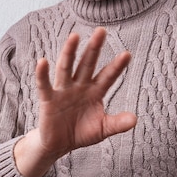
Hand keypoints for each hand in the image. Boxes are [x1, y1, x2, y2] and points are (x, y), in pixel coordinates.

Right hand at [14, 27, 136, 176]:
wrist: (59, 145)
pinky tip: (43, 62)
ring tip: (74, 36)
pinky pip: (44, 85)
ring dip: (69, 52)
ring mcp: (63, 90)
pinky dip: (42, 74)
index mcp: (95, 91)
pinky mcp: (48, 99)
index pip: (107, 76)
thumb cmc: (82, 132)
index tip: (127, 54)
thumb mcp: (102, 129)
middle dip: (94, 48)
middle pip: (87, 63)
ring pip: (66, 67)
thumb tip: (135, 119)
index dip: (116, 66)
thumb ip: (117, 123)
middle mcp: (79, 86)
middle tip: (102, 30)